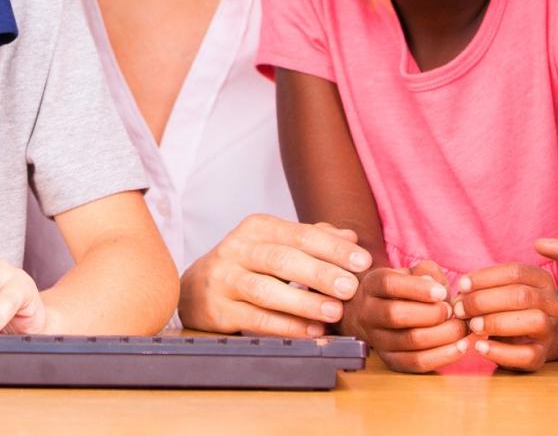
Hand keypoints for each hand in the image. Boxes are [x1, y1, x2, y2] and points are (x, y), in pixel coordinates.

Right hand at [177, 215, 371, 337]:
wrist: (195, 287)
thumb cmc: (248, 264)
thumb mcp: (276, 243)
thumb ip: (313, 239)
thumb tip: (351, 237)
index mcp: (257, 228)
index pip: (300, 234)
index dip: (333, 248)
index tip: (362, 262)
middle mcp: (237, 249)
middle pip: (282, 259)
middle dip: (319, 273)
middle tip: (350, 288)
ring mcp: (224, 280)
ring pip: (267, 291)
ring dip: (303, 303)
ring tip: (334, 312)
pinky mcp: (218, 310)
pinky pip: (255, 319)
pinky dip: (286, 326)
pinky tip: (311, 331)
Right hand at [343, 260, 470, 372]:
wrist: (382, 315)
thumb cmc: (404, 290)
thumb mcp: (412, 273)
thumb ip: (426, 273)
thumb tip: (436, 288)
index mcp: (372, 285)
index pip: (388, 285)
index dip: (418, 288)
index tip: (441, 292)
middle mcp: (368, 313)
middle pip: (396, 315)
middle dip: (431, 313)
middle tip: (451, 311)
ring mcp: (378, 340)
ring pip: (410, 341)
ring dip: (443, 334)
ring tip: (462, 327)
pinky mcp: (391, 361)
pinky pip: (418, 362)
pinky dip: (443, 355)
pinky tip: (460, 346)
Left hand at [456, 263, 557, 371]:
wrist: (532, 335)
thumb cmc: (508, 308)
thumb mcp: (500, 291)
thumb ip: (483, 289)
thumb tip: (459, 298)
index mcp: (541, 280)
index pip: (515, 272)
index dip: (486, 277)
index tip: (462, 285)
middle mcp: (552, 303)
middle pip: (522, 296)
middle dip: (485, 301)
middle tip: (460, 309)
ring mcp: (550, 330)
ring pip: (533, 321)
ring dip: (496, 322)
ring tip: (472, 326)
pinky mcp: (543, 355)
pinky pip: (527, 355)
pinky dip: (501, 352)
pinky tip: (479, 347)